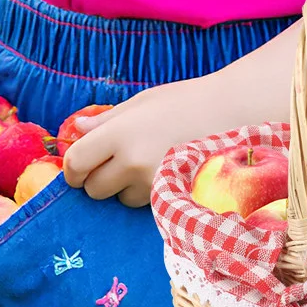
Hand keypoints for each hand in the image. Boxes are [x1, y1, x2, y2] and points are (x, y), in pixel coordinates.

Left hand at [61, 78, 227, 206]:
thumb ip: (106, 120)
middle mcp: (133, 162)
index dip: (72, 170)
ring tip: (149, 162)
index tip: (78, 169)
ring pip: (121, 199)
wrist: (234, 112)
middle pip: (94, 190)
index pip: (76, 164)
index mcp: (120, 133)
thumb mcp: (141, 103)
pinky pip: (145, 205)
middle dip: (97, 181)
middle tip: (114, 164)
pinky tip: (163, 172)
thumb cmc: (184, 101)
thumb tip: (76, 130)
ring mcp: (153, 183)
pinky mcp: (172, 196)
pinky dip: (147, 194)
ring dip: (125, 188)